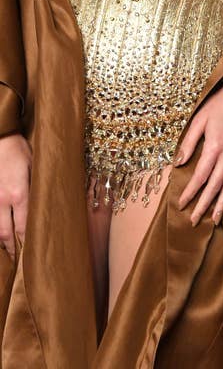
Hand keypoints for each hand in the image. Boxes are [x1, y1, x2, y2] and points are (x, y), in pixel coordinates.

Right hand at [0, 133, 31, 257]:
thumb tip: (42, 206)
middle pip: (6, 233)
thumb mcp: (35, 167)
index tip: (33, 251)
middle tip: (18, 260)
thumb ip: (36, 189)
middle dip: (12, 248)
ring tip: (8, 250)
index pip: (24, 226)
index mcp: (19, 194)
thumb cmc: (19, 150)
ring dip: (1, 240)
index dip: (28, 241)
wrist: (0, 138)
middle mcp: (2, 201)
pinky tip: (0, 234)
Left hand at [176, 84, 222, 225]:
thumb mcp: (199, 119)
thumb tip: (179, 163)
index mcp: (215, 146)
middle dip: (204, 205)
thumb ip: (189, 142)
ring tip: (214, 220)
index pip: (201, 175)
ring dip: (221, 204)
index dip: (191, 191)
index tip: (182, 204)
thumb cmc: (219, 105)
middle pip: (216, 185)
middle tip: (194, 221)